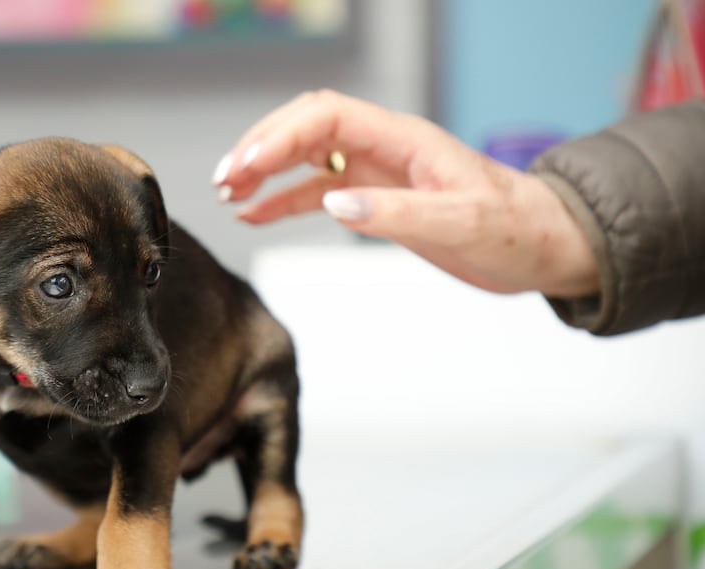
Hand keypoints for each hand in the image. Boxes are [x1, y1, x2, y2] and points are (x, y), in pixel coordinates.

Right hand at [213, 90, 599, 297]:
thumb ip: (396, 214)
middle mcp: (385, 148)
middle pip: (306, 127)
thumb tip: (336, 202)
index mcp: (405, 139)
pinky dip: (283, 201)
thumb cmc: (517, 229)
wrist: (545, 247)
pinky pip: (318, 192)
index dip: (279, 137)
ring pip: (306, 157)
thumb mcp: (462, 224)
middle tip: (225, 180)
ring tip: (228, 194)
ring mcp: (378, 173)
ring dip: (265, 172)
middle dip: (260, 147)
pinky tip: (255, 214)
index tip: (245, 169)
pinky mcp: (378, 201)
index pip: (326, 118)